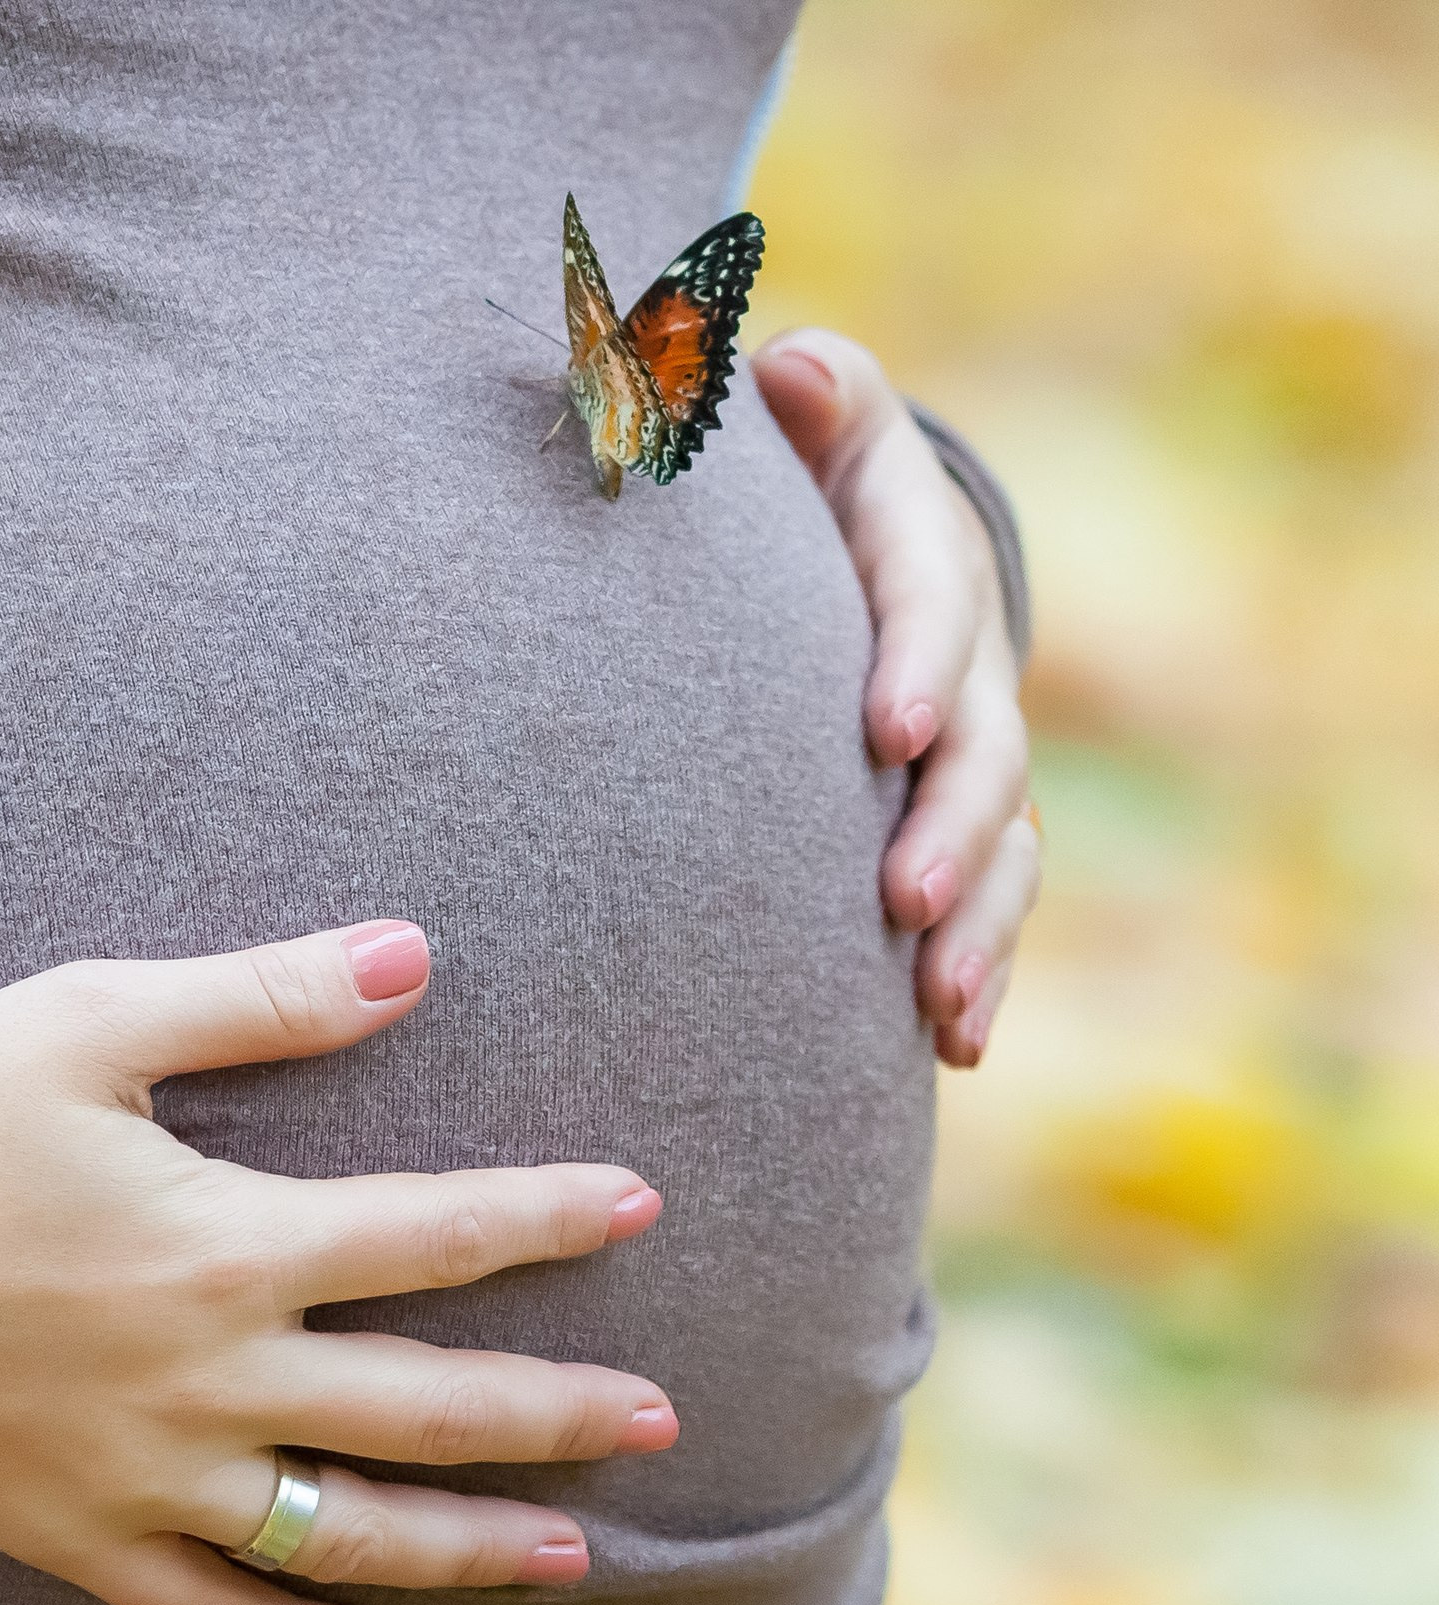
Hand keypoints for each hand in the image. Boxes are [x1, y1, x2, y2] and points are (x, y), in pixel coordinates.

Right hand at [0, 922, 672, 1604]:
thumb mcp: (95, 1020)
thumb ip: (262, 995)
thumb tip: (411, 955)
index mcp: (226, 1244)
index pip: (432, 1236)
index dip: (548, 1218)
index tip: (638, 1205)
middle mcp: (209, 1377)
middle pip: (425, 1410)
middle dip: (556, 1414)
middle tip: (659, 1421)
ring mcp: (145, 1473)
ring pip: (344, 1535)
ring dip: (470, 1548)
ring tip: (573, 1555)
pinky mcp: (72, 1534)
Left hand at [755, 328, 1040, 1066]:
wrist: (838, 538)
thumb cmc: (789, 473)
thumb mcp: (794, 414)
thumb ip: (796, 393)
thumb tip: (790, 368)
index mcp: (918, 551)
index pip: (928, 599)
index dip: (916, 660)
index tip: (884, 729)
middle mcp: (965, 658)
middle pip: (984, 745)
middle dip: (950, 826)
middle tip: (900, 899)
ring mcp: (970, 748)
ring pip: (1003, 845)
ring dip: (977, 928)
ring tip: (939, 1009)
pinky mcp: (954, 821)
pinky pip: (985, 899)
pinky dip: (976, 970)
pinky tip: (951, 1047)